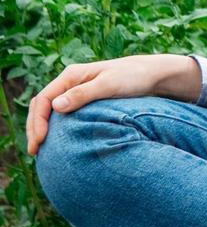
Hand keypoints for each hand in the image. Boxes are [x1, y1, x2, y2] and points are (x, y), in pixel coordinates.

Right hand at [25, 54, 180, 156]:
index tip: (40, 141)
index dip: (37, 121)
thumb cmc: (134, 77)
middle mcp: (71, 82)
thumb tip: (55, 106)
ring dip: (41, 128)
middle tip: (33, 151)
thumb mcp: (109, 85)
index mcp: (72, 76)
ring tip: (39, 150)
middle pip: (41, 105)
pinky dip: (55, 127)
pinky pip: (63, 114)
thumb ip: (84, 94)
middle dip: (34, 127)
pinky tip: (56, 142)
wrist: (153, 75)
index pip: (43, 99)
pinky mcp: (86, 100)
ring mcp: (77, 90)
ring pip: (50, 110)